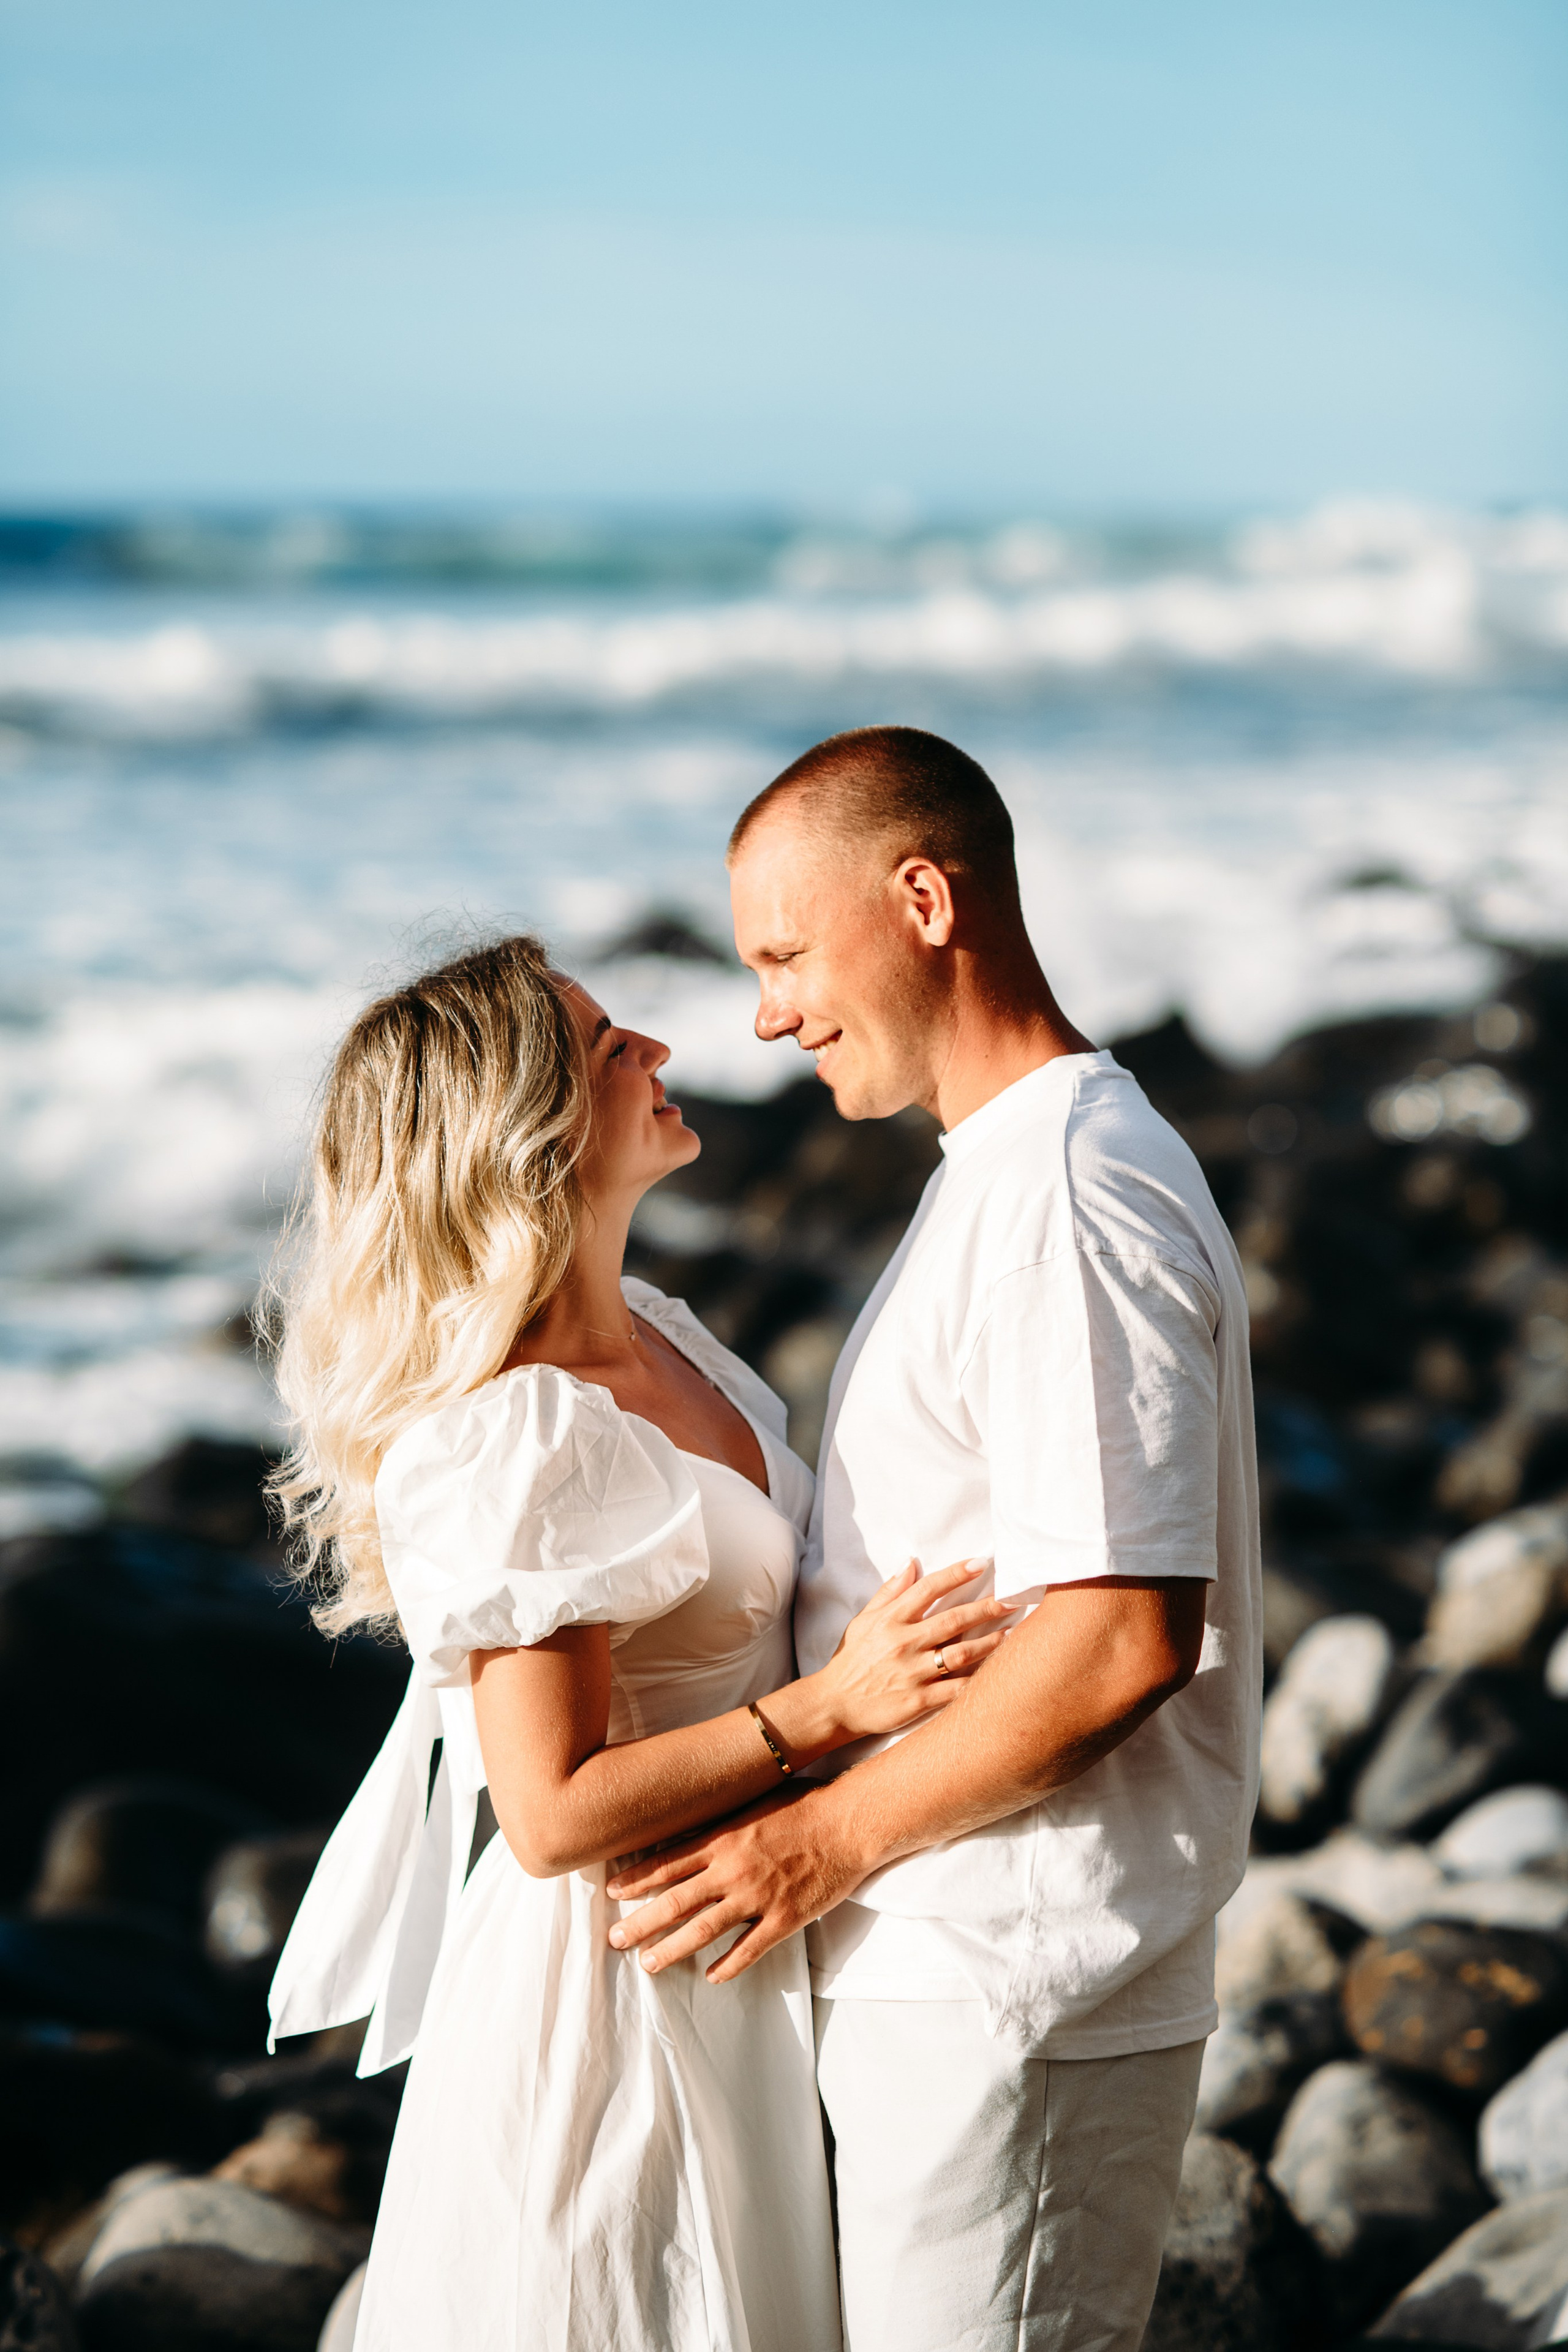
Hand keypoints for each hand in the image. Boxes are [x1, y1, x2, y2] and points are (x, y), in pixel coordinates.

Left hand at [606, 1789, 863, 1982]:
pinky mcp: (784, 1919)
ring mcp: (757, 1898)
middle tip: (614, 1938)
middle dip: (640, 1922)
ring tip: (648, 1964)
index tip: (613, 1892)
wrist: (849, 1822)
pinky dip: (727, 1966)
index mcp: (723, 1839)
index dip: (636, 1881)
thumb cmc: (804, 1804)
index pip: (667, 1864)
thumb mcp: (753, 1803)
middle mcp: (733, 1870)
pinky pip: (749, 1949)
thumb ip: (721, 1823)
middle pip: (675, 1902)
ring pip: (703, 1931)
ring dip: (671, 1949)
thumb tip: (690, 1832)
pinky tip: (711, 1977)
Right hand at [816, 1556, 1010, 1741]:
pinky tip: (995, 1675)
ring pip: (960, 1654)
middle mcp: (903, 1643)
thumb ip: (890, 1592)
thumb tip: (911, 1563)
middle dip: (986, 1608)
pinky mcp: (917, 1700)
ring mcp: (911, 1673)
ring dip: (989, 1643)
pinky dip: (975, 1683)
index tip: (981, 1563)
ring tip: (1011, 1634)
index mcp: (890, 1620)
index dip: (956, 1574)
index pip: (928, 1589)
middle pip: (953, 1620)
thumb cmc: (851, 1659)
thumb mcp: (864, 1620)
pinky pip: (954, 1690)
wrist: (834, 1704)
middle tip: (1012, 1599)